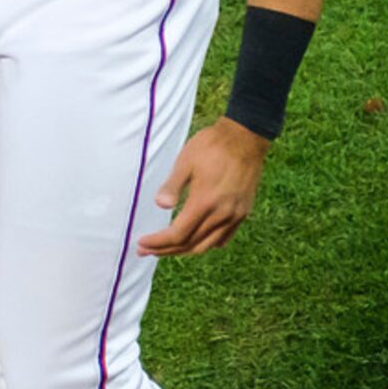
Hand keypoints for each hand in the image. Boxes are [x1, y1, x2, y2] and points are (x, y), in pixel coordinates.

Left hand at [136, 118, 270, 257]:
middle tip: (145, 251)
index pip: (177, 235)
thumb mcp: (185, 161)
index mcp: (205, 202)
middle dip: (165, 250)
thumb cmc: (212, 146)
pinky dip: (205, 243)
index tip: (141, 244)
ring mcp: (234, 216)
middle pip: (190, 244)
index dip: (158, 243)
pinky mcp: (242, 213)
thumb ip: (172, 185)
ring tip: (166, 249)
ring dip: (184, 250)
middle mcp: (222, 214)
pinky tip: (194, 240)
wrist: (245, 137)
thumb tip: (160, 205)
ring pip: (206, 245)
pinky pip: (222, 238)